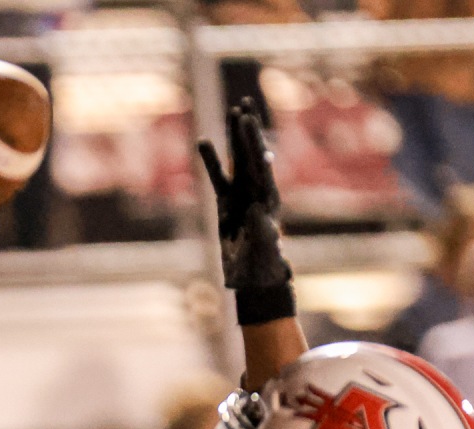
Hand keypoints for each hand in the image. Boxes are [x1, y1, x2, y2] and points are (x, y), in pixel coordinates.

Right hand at [197, 99, 293, 318]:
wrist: (253, 278)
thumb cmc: (263, 266)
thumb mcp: (263, 249)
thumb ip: (262, 229)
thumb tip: (258, 209)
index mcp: (269, 199)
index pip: (260, 165)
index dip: (253, 143)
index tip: (249, 123)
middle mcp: (257, 191)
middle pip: (250, 154)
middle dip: (247, 130)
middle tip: (245, 105)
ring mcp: (242, 196)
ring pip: (237, 160)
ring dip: (234, 138)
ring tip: (234, 111)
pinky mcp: (227, 204)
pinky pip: (218, 177)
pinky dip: (211, 161)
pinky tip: (204, 141)